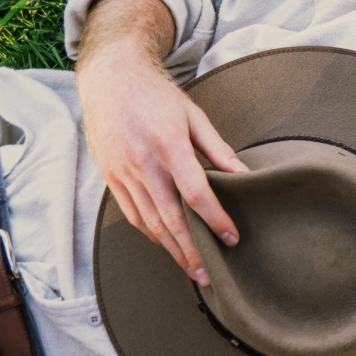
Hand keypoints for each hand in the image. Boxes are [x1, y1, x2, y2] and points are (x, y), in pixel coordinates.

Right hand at [79, 28, 247, 284]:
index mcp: (169, 145)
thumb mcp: (194, 115)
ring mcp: (123, 173)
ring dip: (171, 250)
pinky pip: (132, 215)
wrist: (110, 79)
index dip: (215, 219)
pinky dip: (151, 235)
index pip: (195, 193)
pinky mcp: (111, 178)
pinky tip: (167, 246)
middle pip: (170, 218)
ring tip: (191, 270)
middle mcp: (143, 164)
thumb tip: (245, 176)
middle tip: (209, 276)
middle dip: (192, 251)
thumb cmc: (157, 95)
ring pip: (149, 223)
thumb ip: (218, 149)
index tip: (233, 238)